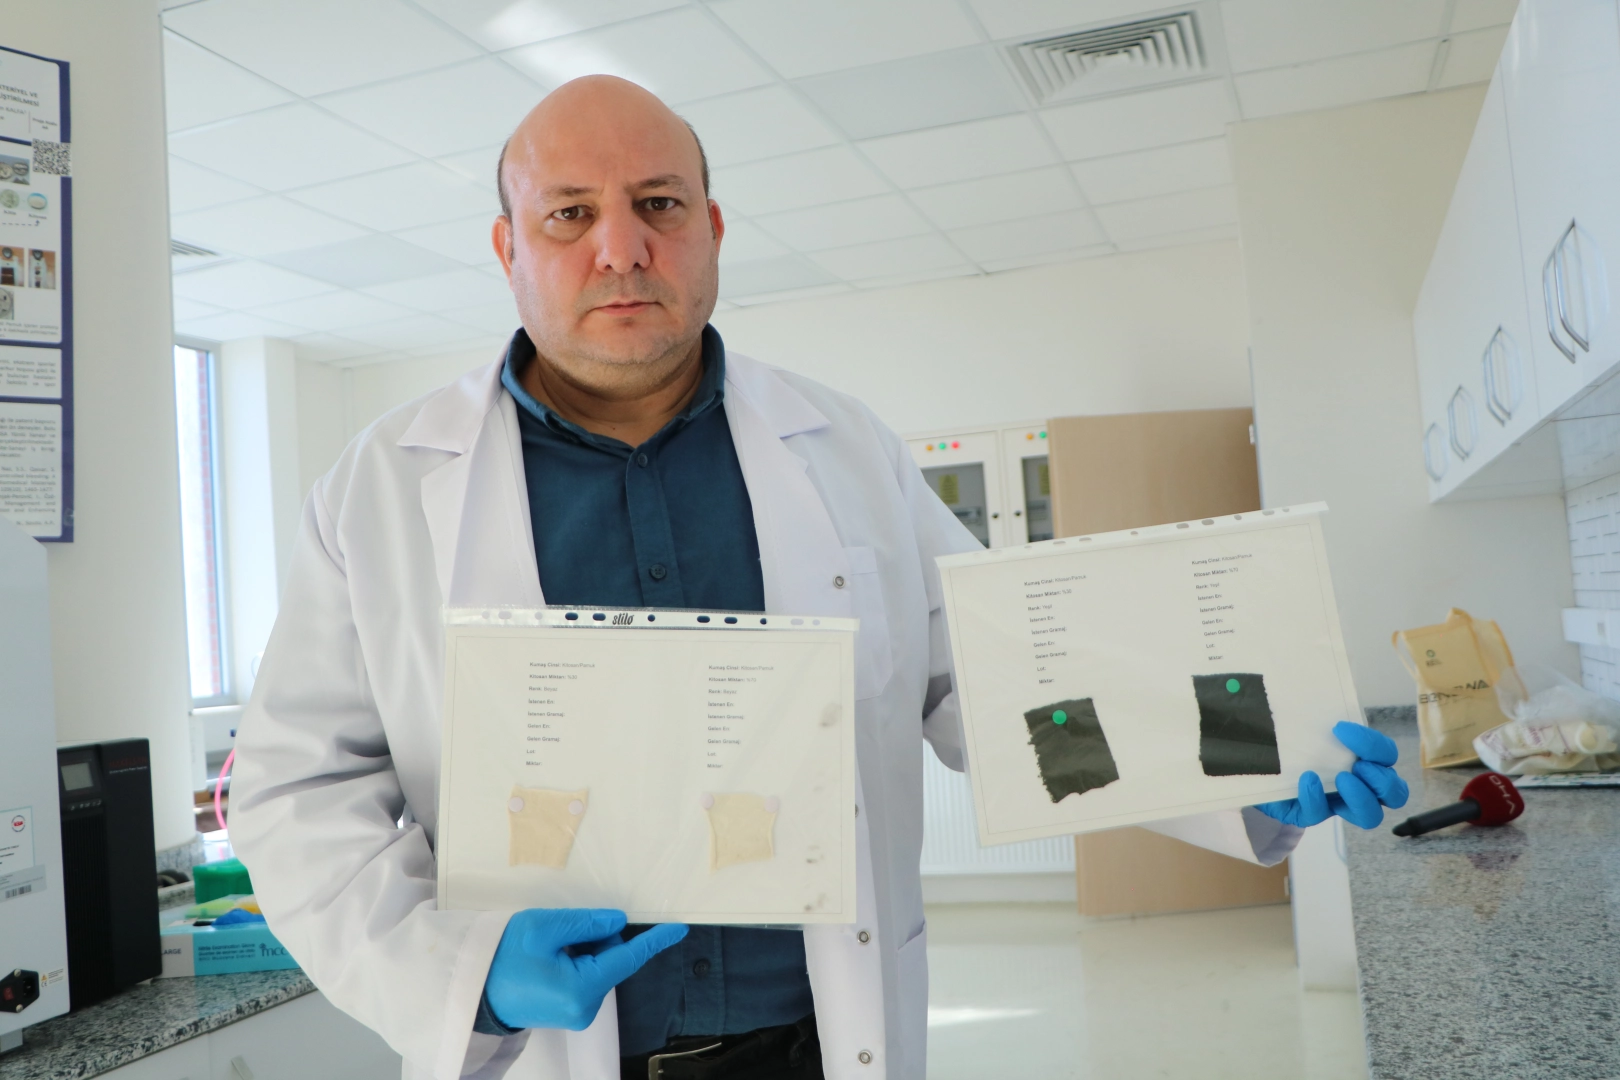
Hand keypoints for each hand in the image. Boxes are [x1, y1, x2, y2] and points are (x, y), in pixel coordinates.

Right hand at [484, 909, 686, 1030]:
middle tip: (559, 932)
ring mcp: (577, 1013)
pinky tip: (549, 958)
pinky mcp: (569, 1011)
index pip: (628, 958)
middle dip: (595, 938)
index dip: (654, 941)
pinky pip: (585, 977)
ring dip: (582, 949)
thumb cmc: (503, 957)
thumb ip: (587, 923)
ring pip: (598, 967)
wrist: (472, 992)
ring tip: (547, 948)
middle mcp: (586, 1008)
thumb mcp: (544, 927)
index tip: (678, 929)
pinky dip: (575, 961)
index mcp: (582, 989)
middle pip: (610, 959)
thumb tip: (618, 923)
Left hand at [1254, 721, 1408, 829]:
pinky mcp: (1310, 814)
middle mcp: (1360, 785)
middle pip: (1395, 793)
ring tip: (1342, 779)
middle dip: (1382, 780)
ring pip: (1371, 816)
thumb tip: (1327, 705)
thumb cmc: (1293, 739)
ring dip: (1362, 797)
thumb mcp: (1311, 725)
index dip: (1374, 745)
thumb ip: (1325, 720)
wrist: (1259, 757)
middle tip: (1357, 766)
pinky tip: (1307, 780)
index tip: (1341, 729)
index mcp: (1365, 760)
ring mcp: (1337, 803)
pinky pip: (1319, 814)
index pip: (1387, 755)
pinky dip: (1316, 797)